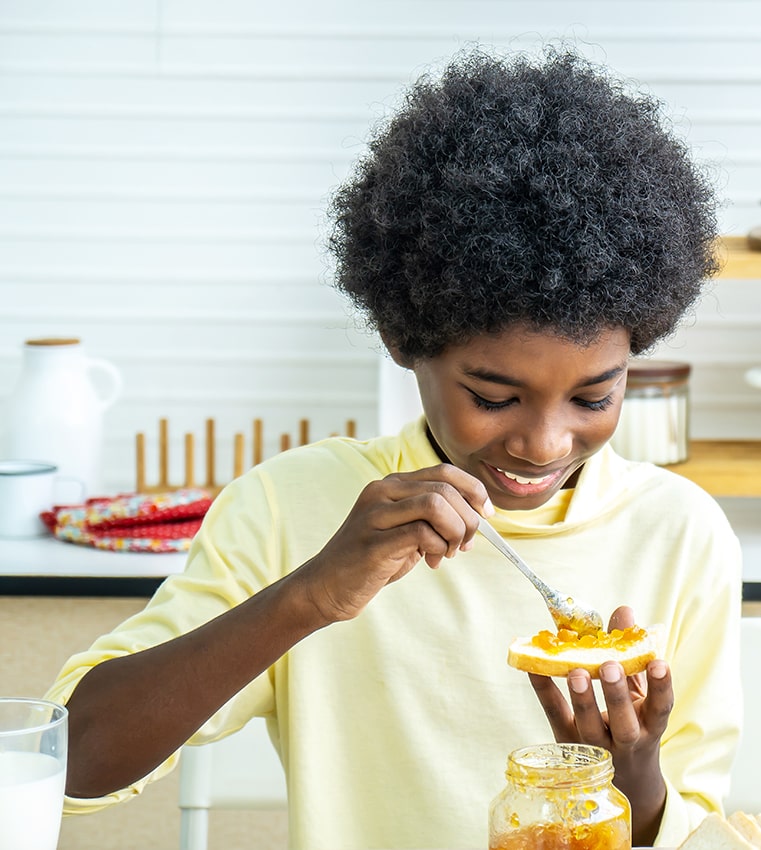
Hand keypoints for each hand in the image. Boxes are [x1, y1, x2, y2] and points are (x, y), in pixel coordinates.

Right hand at [297, 464, 492, 623]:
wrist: (326, 586)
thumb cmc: (370, 560)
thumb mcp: (404, 531)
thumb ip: (433, 520)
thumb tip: (476, 520)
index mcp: (391, 485)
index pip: (444, 471)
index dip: (473, 490)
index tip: (486, 514)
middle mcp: (381, 492)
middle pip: (444, 488)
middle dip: (468, 518)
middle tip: (465, 544)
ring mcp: (374, 515)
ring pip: (436, 504)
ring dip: (455, 531)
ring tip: (449, 552)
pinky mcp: (373, 542)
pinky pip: (422, 533)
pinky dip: (438, 548)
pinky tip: (432, 562)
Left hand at [527, 605, 672, 844]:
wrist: (625, 779)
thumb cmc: (631, 723)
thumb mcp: (639, 694)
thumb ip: (632, 656)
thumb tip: (625, 612)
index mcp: (649, 724)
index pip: (660, 708)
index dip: (661, 687)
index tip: (659, 662)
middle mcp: (624, 740)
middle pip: (622, 723)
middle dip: (616, 694)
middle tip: (609, 665)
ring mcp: (594, 746)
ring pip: (589, 726)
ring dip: (583, 699)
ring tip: (576, 671)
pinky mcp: (566, 742)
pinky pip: (554, 715)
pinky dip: (544, 690)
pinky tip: (534, 667)